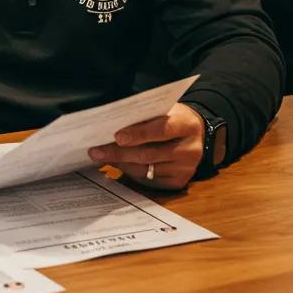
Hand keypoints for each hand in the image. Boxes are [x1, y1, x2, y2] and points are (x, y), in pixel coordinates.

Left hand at [87, 103, 205, 190]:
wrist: (196, 134)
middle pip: (149, 153)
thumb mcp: (165, 110)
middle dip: (119, 152)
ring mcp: (185, 168)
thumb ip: (145, 117)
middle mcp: (190, 149)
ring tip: (102, 156)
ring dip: (121, 163)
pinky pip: (149, 180)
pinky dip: (131, 172)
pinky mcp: (179, 182)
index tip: (117, 136)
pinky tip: (119, 164)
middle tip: (97, 151)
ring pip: (146, 169)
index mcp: (186, 125)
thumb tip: (112, 124)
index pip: (162, 129)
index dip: (139, 133)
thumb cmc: (172, 118)